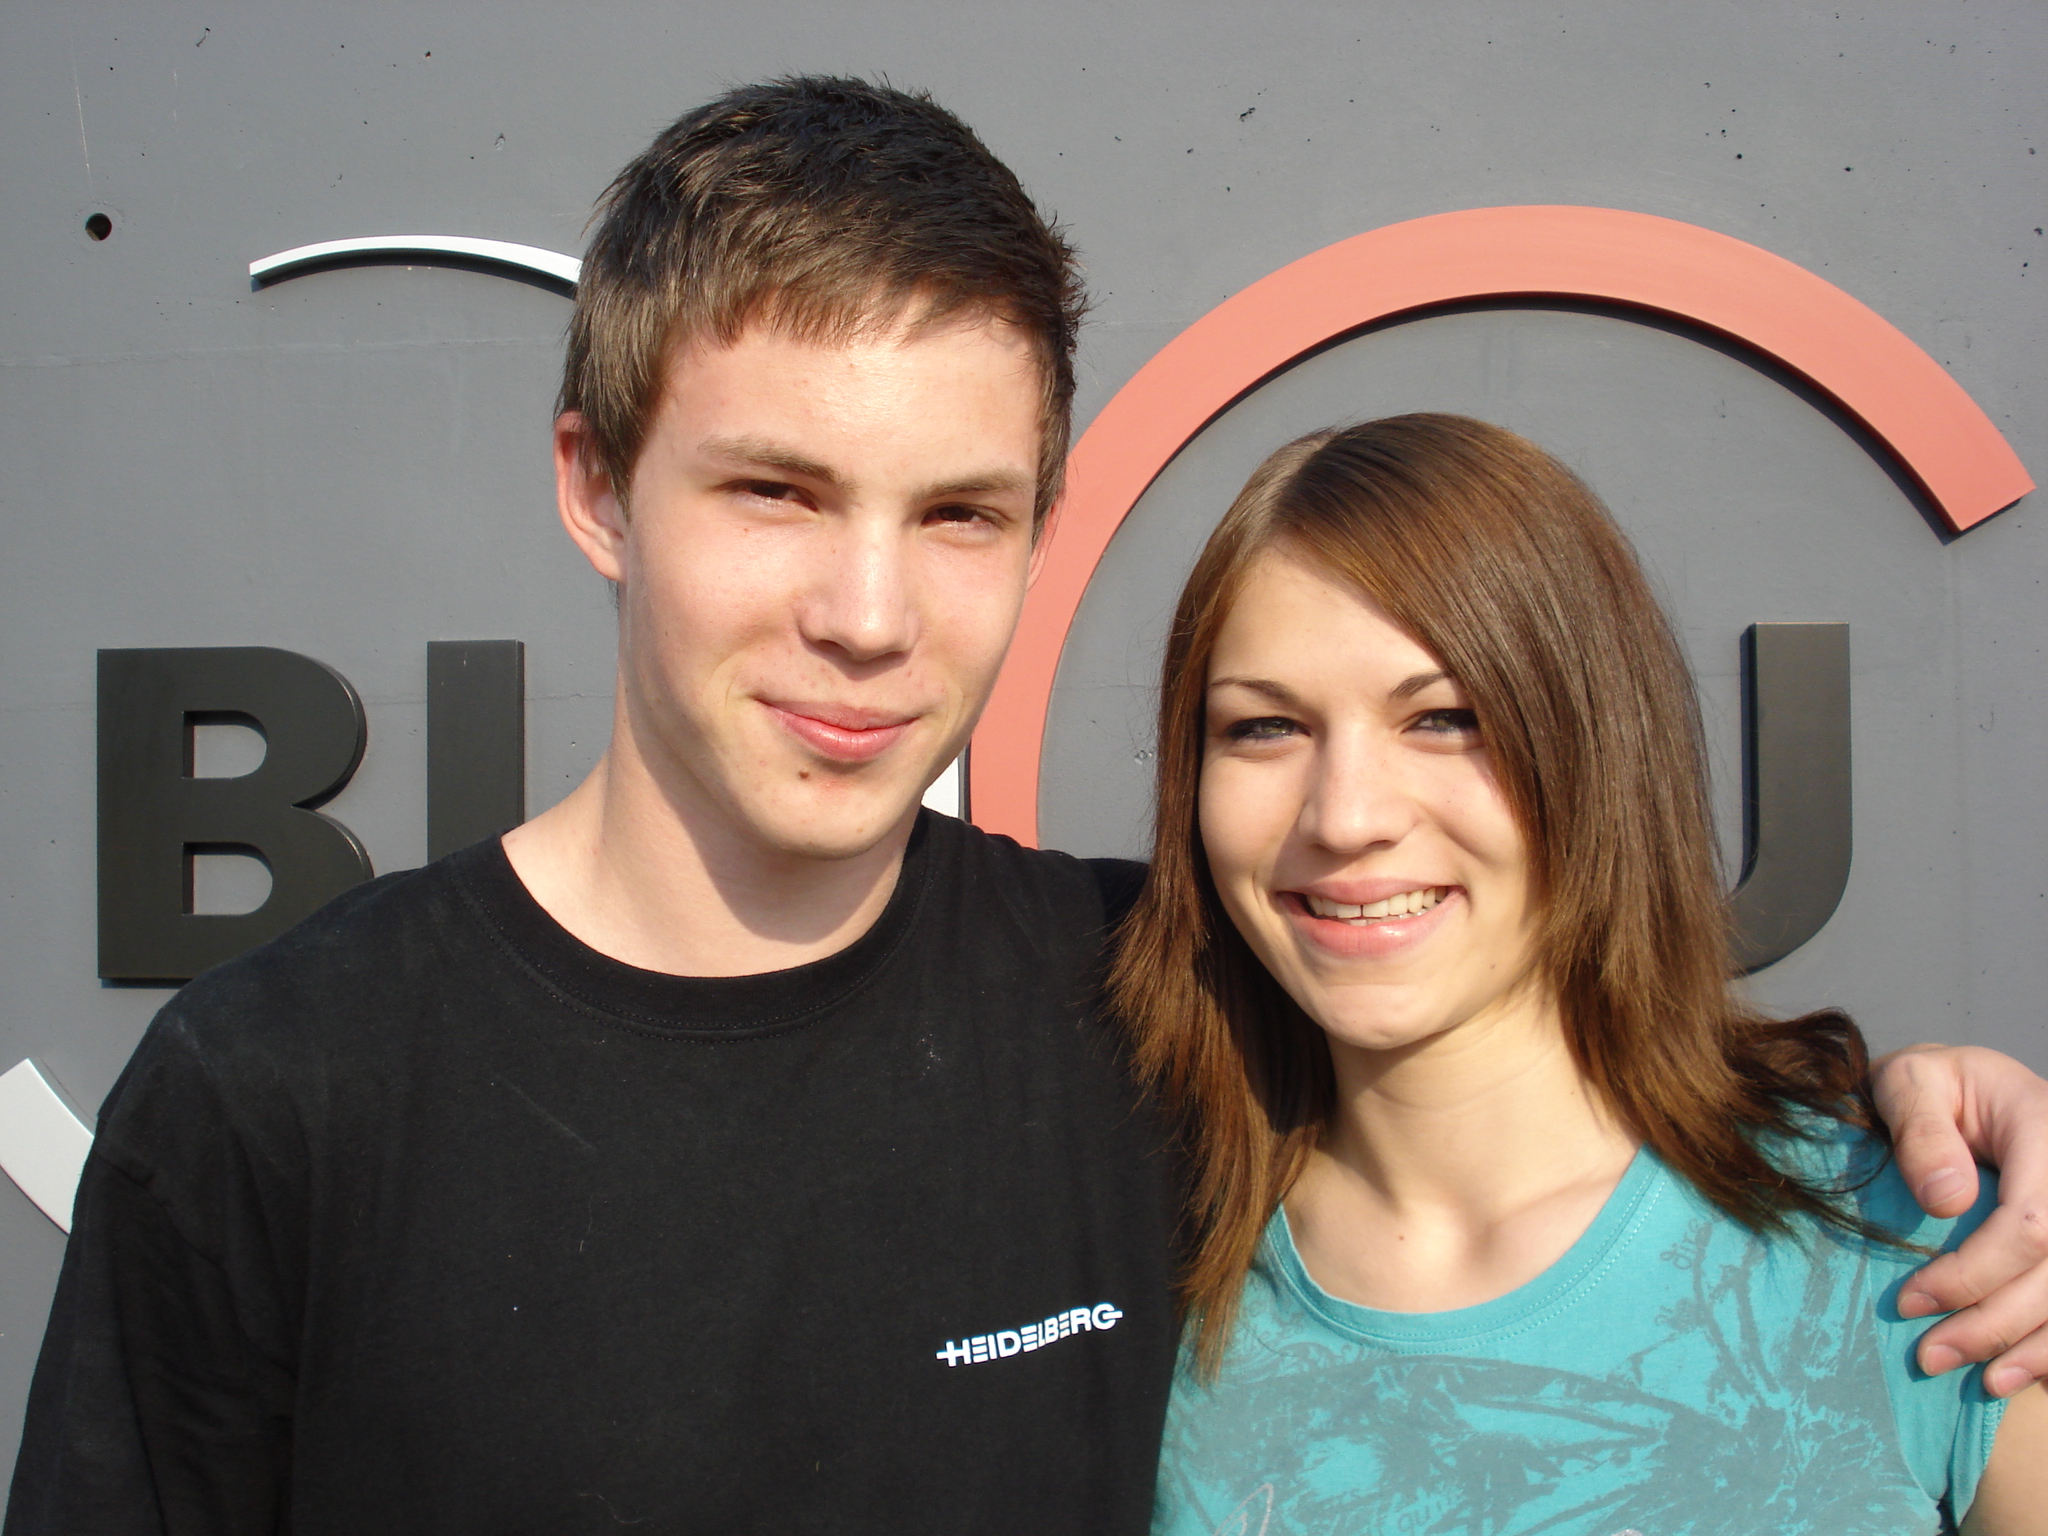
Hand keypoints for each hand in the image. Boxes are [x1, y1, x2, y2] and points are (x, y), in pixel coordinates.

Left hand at [1872, 1043, 2047, 1397]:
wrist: (1966, 1088)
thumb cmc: (1931, 1086)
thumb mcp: (1909, 1082)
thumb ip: (1921, 1128)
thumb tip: (1946, 1202)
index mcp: (2045, 1128)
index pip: (2032, 1223)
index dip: (1973, 1272)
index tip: (1909, 1300)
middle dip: (1996, 1323)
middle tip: (1930, 1356)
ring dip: (2034, 1349)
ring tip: (1981, 1382)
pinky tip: (2020, 1374)